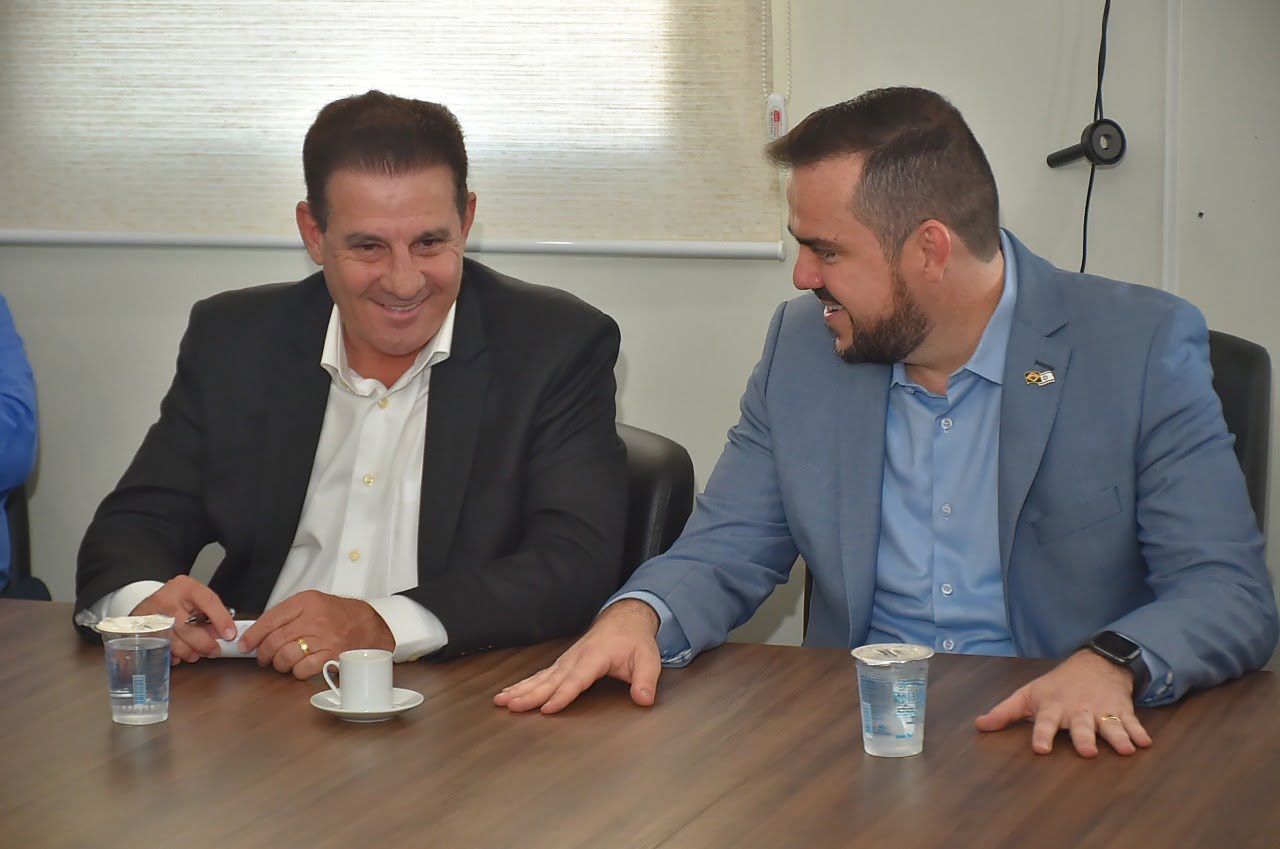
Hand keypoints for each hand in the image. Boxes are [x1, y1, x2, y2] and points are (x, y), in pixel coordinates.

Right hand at [131, 575, 236, 664]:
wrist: (144, 609)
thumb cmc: (172, 603)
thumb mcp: (193, 600)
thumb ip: (209, 614)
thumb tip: (223, 633)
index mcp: (184, 586)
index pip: (208, 601)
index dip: (221, 619)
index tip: (229, 634)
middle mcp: (167, 599)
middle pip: (189, 627)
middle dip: (205, 644)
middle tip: (213, 650)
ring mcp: (152, 617)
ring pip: (175, 642)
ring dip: (189, 652)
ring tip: (195, 653)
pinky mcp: (143, 633)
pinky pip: (162, 650)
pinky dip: (173, 655)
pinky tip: (177, 652)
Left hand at [238, 590, 394, 679]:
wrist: (371, 624)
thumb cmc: (341, 615)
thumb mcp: (315, 603)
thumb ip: (289, 614)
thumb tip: (261, 631)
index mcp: (307, 602)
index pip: (271, 619)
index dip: (253, 634)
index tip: (245, 644)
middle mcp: (315, 619)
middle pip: (275, 640)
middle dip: (264, 653)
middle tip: (263, 657)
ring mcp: (324, 639)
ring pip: (286, 656)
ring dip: (279, 664)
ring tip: (281, 663)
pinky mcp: (332, 656)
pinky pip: (303, 669)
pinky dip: (296, 672)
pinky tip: (299, 668)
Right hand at [494, 599, 661, 713]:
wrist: (625, 619)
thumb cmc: (635, 641)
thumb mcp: (648, 659)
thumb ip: (646, 681)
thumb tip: (644, 700)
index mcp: (595, 657)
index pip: (577, 679)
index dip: (562, 695)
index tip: (548, 708)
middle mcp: (576, 658)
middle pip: (551, 680)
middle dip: (530, 694)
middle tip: (511, 705)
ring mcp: (567, 660)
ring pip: (541, 677)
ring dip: (521, 689)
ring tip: (501, 700)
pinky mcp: (563, 664)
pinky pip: (541, 675)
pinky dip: (524, 684)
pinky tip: (510, 693)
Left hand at [975, 649, 1152, 756]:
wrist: (1093, 664)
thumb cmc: (1056, 686)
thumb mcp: (1028, 695)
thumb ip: (1005, 712)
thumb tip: (979, 726)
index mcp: (1053, 708)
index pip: (1045, 722)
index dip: (1042, 735)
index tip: (1041, 749)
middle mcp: (1077, 710)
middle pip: (1081, 726)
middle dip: (1084, 737)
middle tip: (1087, 751)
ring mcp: (1101, 710)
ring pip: (1109, 725)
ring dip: (1117, 736)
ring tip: (1126, 749)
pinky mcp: (1121, 710)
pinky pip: (1132, 722)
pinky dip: (1139, 731)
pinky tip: (1145, 743)